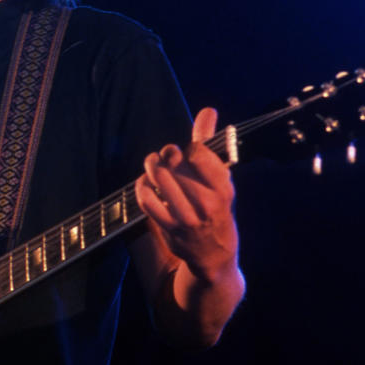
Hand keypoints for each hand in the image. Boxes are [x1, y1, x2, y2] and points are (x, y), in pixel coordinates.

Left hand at [135, 107, 238, 282]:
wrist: (214, 253)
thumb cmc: (216, 206)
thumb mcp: (220, 178)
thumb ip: (209, 144)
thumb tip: (207, 111)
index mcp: (223, 187)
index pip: (198, 154)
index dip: (188, 147)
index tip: (187, 151)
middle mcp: (207, 203)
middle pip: (175, 163)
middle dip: (166, 154)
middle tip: (166, 155)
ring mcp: (187, 218)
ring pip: (159, 179)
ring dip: (151, 165)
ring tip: (153, 163)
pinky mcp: (169, 228)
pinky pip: (146, 200)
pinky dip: (141, 186)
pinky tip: (145, 183)